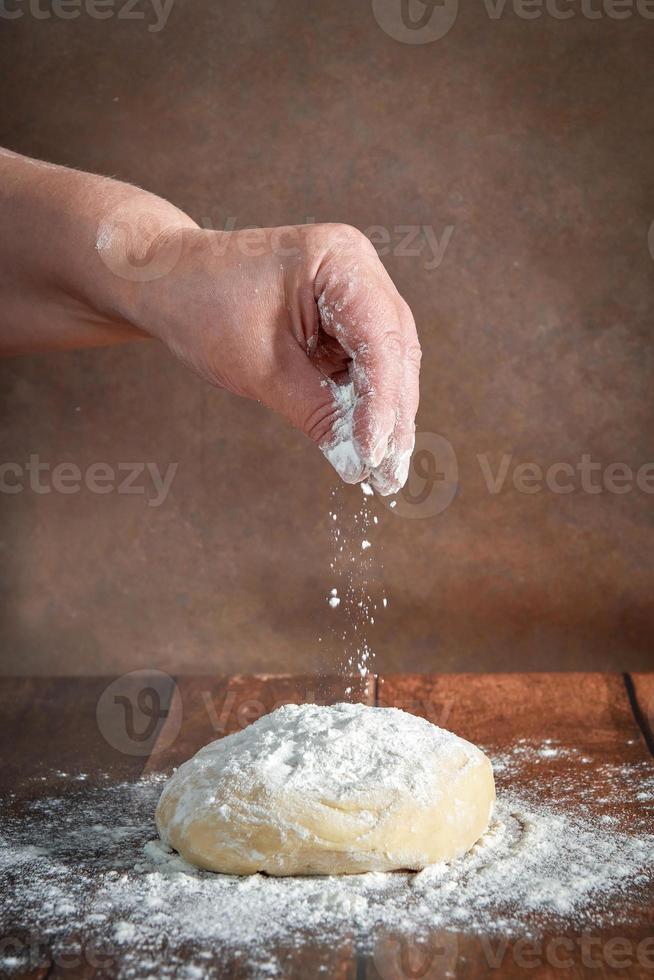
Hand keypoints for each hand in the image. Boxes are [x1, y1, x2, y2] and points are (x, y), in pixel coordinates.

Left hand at [135, 223, 420, 493]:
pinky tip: (367, 444)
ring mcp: (354, 292)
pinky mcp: (342, 318)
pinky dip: (366, 404)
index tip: (375, 454)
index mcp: (340, 260)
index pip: (380, 340)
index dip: (383, 402)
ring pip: (389, 363)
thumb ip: (316, 413)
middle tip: (390, 474)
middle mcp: (358, 270)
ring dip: (386, 416)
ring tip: (383, 470)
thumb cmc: (203, 306)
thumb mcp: (260, 368)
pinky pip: (366, 366)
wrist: (167, 282)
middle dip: (394, 415)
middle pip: (395, 351)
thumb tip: (357, 464)